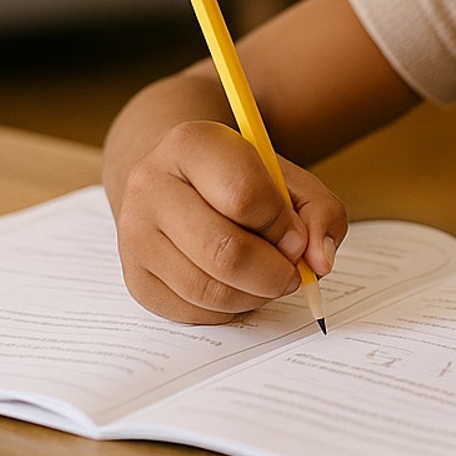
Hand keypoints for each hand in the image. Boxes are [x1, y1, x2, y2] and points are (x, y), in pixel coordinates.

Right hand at [113, 119, 346, 323]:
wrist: (182, 183)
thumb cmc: (242, 181)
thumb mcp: (290, 180)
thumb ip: (320, 213)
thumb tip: (318, 262)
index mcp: (192, 144)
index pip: (245, 196)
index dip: (282, 226)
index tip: (295, 236)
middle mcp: (151, 184)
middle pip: (224, 251)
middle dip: (273, 272)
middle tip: (290, 271)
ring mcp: (134, 234)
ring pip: (208, 289)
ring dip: (254, 295)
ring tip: (266, 277)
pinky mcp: (134, 277)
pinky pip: (192, 312)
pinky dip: (228, 310)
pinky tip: (237, 286)